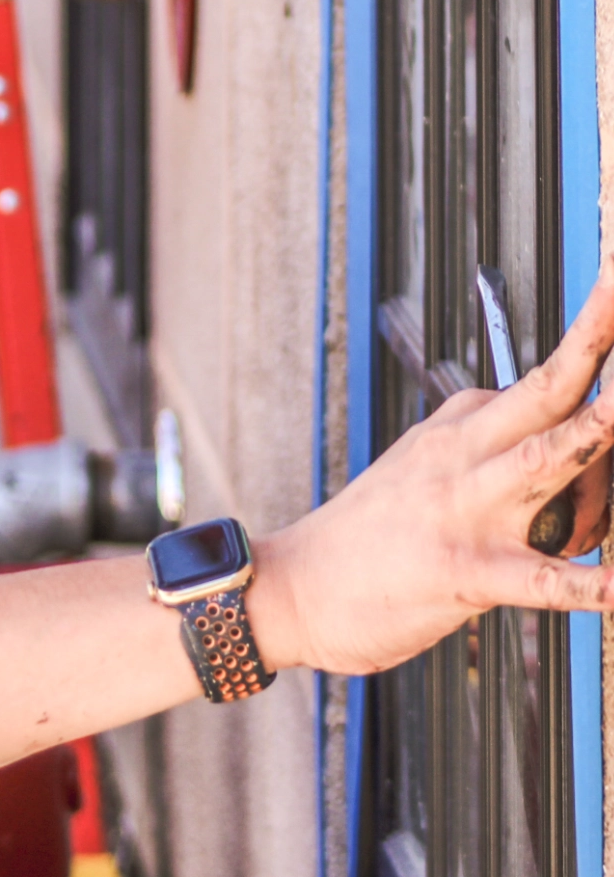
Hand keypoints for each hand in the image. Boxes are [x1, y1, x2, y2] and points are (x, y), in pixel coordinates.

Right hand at [250, 257, 613, 677]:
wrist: (294, 587)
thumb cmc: (368, 537)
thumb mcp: (425, 471)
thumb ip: (491, 453)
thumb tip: (572, 458)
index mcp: (458, 427)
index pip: (544, 387)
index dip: (597, 354)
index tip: (613, 289)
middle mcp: (462, 457)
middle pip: (544, 390)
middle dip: (593, 343)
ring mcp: (462, 511)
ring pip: (543, 462)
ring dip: (595, 435)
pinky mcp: (461, 572)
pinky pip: (535, 580)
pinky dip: (583, 586)